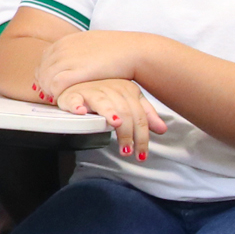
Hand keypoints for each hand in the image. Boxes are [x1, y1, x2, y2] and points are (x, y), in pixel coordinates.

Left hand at [31, 31, 143, 98]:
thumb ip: (77, 51)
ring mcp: (67, 59)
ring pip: (46, 79)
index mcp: (66, 41)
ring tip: (63, 98)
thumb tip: (72, 63)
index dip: (47, 75)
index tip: (53, 86)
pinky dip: (58, 94)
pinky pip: (55, 86)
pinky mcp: (75, 72)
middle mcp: (63, 48)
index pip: (44, 60)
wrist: (133, 50)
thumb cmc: (118, 50)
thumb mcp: (91, 43)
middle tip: (57, 96)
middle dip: (47, 85)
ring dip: (52, 91)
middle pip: (42, 71)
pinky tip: (68, 98)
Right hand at [53, 78, 167, 161]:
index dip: (142, 135)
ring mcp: (91, 90)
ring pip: (103, 102)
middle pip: (124, 111)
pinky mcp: (72, 93)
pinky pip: (74, 98)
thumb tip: (162, 129)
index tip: (141, 153)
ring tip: (115, 124)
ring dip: (109, 113)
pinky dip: (76, 105)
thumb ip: (145, 114)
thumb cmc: (105, 94)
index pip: (139, 114)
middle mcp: (110, 87)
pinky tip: (81, 112)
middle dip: (127, 133)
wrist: (80, 80)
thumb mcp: (129, 101)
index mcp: (127, 89)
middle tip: (127, 151)